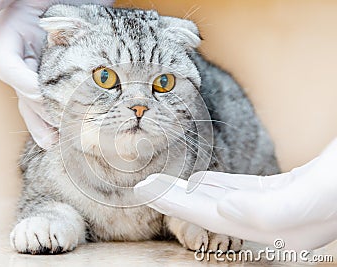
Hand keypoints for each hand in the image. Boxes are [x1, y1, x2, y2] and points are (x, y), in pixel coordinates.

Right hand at [0, 0, 113, 148]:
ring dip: (45, 121)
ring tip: (57, 141)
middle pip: (22, 91)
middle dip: (36, 113)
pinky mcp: (62, 67)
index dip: (23, 84)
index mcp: (8, 36)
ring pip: (37, 98)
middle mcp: (22, 53)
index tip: (42, 96)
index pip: (8, 68)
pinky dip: (60, 110)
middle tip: (52, 135)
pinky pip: (56, 92)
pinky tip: (68, 125)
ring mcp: (42, 62)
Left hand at [134, 138, 336, 249]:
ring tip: (163, 184)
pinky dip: (218, 185)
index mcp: (275, 231)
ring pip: (223, 199)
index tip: (145, 192)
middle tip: (141, 187)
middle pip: (210, 210)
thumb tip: (225, 213)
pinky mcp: (282, 190)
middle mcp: (272, 224)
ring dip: (191, 192)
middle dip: (174, 199)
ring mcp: (276, 207)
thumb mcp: (318, 194)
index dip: (175, 204)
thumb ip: (272, 209)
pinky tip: (201, 182)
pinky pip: (242, 189)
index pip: (210, 217)